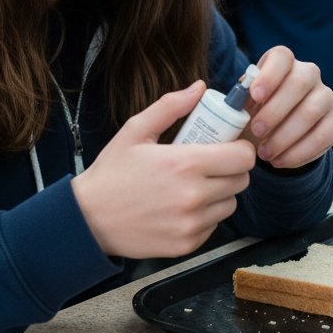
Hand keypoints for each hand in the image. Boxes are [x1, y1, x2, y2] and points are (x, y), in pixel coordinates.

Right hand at [72, 82, 255, 258]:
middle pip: (241, 181)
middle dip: (230, 169)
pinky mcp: (188, 245)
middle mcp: (194, 196)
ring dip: (219, 194)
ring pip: (230, 204)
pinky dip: (205, 215)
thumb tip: (199, 88)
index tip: (227, 146)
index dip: (239, 148)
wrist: (89, 219)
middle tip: (210, 164)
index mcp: (185, 164)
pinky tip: (181, 207)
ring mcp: (192, 224)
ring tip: (193, 186)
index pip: (243, 157)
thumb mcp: (135, 130)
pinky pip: (213, 225)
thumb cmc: (112, 173)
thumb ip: (170, 107)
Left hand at [244, 46, 332, 168]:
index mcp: (283, 62)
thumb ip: (239, 101)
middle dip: (275, 110)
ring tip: (264, 153)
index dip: (269, 75)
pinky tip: (280, 161)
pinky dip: (299, 152)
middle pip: (299, 83)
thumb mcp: (243, 104)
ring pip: (312, 111)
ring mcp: (325, 96)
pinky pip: (323, 136)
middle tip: (256, 130)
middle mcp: (308, 74)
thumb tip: (233, 106)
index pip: (282, 57)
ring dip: (286, 135)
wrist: (274, 133)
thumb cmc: (254, 111)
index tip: (254, 95)